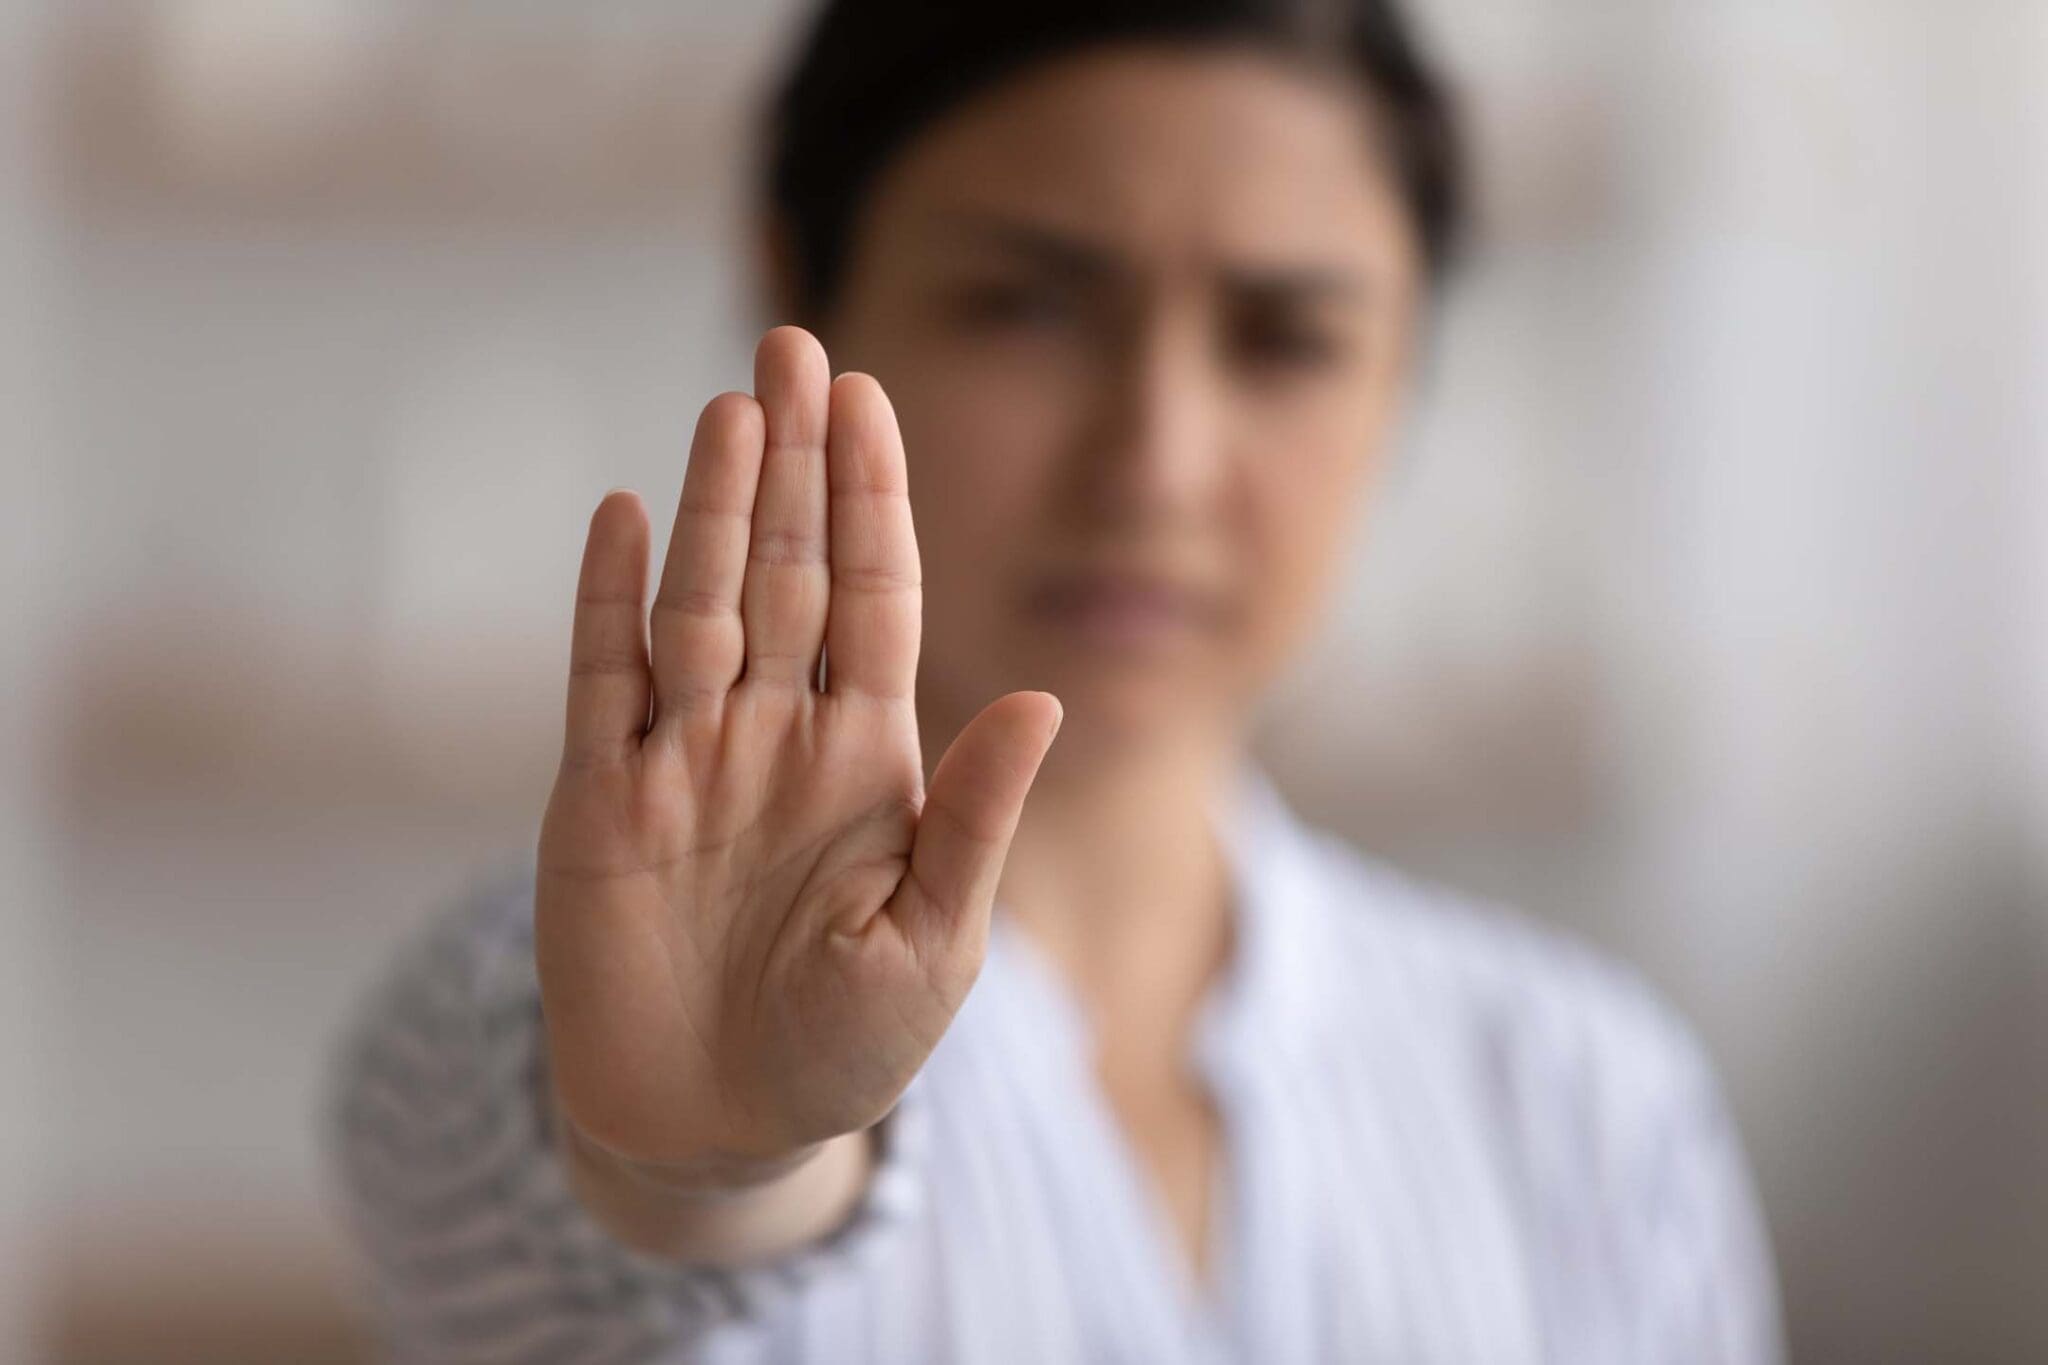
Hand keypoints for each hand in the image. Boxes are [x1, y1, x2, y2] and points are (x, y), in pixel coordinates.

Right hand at [535, 326, 1060, 1182]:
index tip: (873, 402)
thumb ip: (975, 817)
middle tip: (798, 345)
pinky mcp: (600, 803)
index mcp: (868, 758)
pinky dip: (607, 601)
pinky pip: (602, 682)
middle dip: (794, 463)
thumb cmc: (845, 1050)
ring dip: (715, 508)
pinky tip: (626, 516)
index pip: (874, 598)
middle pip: (787, 571)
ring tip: (733, 407)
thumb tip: (1045, 696)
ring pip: (701, 603)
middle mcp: (776, 734)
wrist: (718, 1130)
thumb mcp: (933, 943)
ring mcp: (685, 759)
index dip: (872, 501)